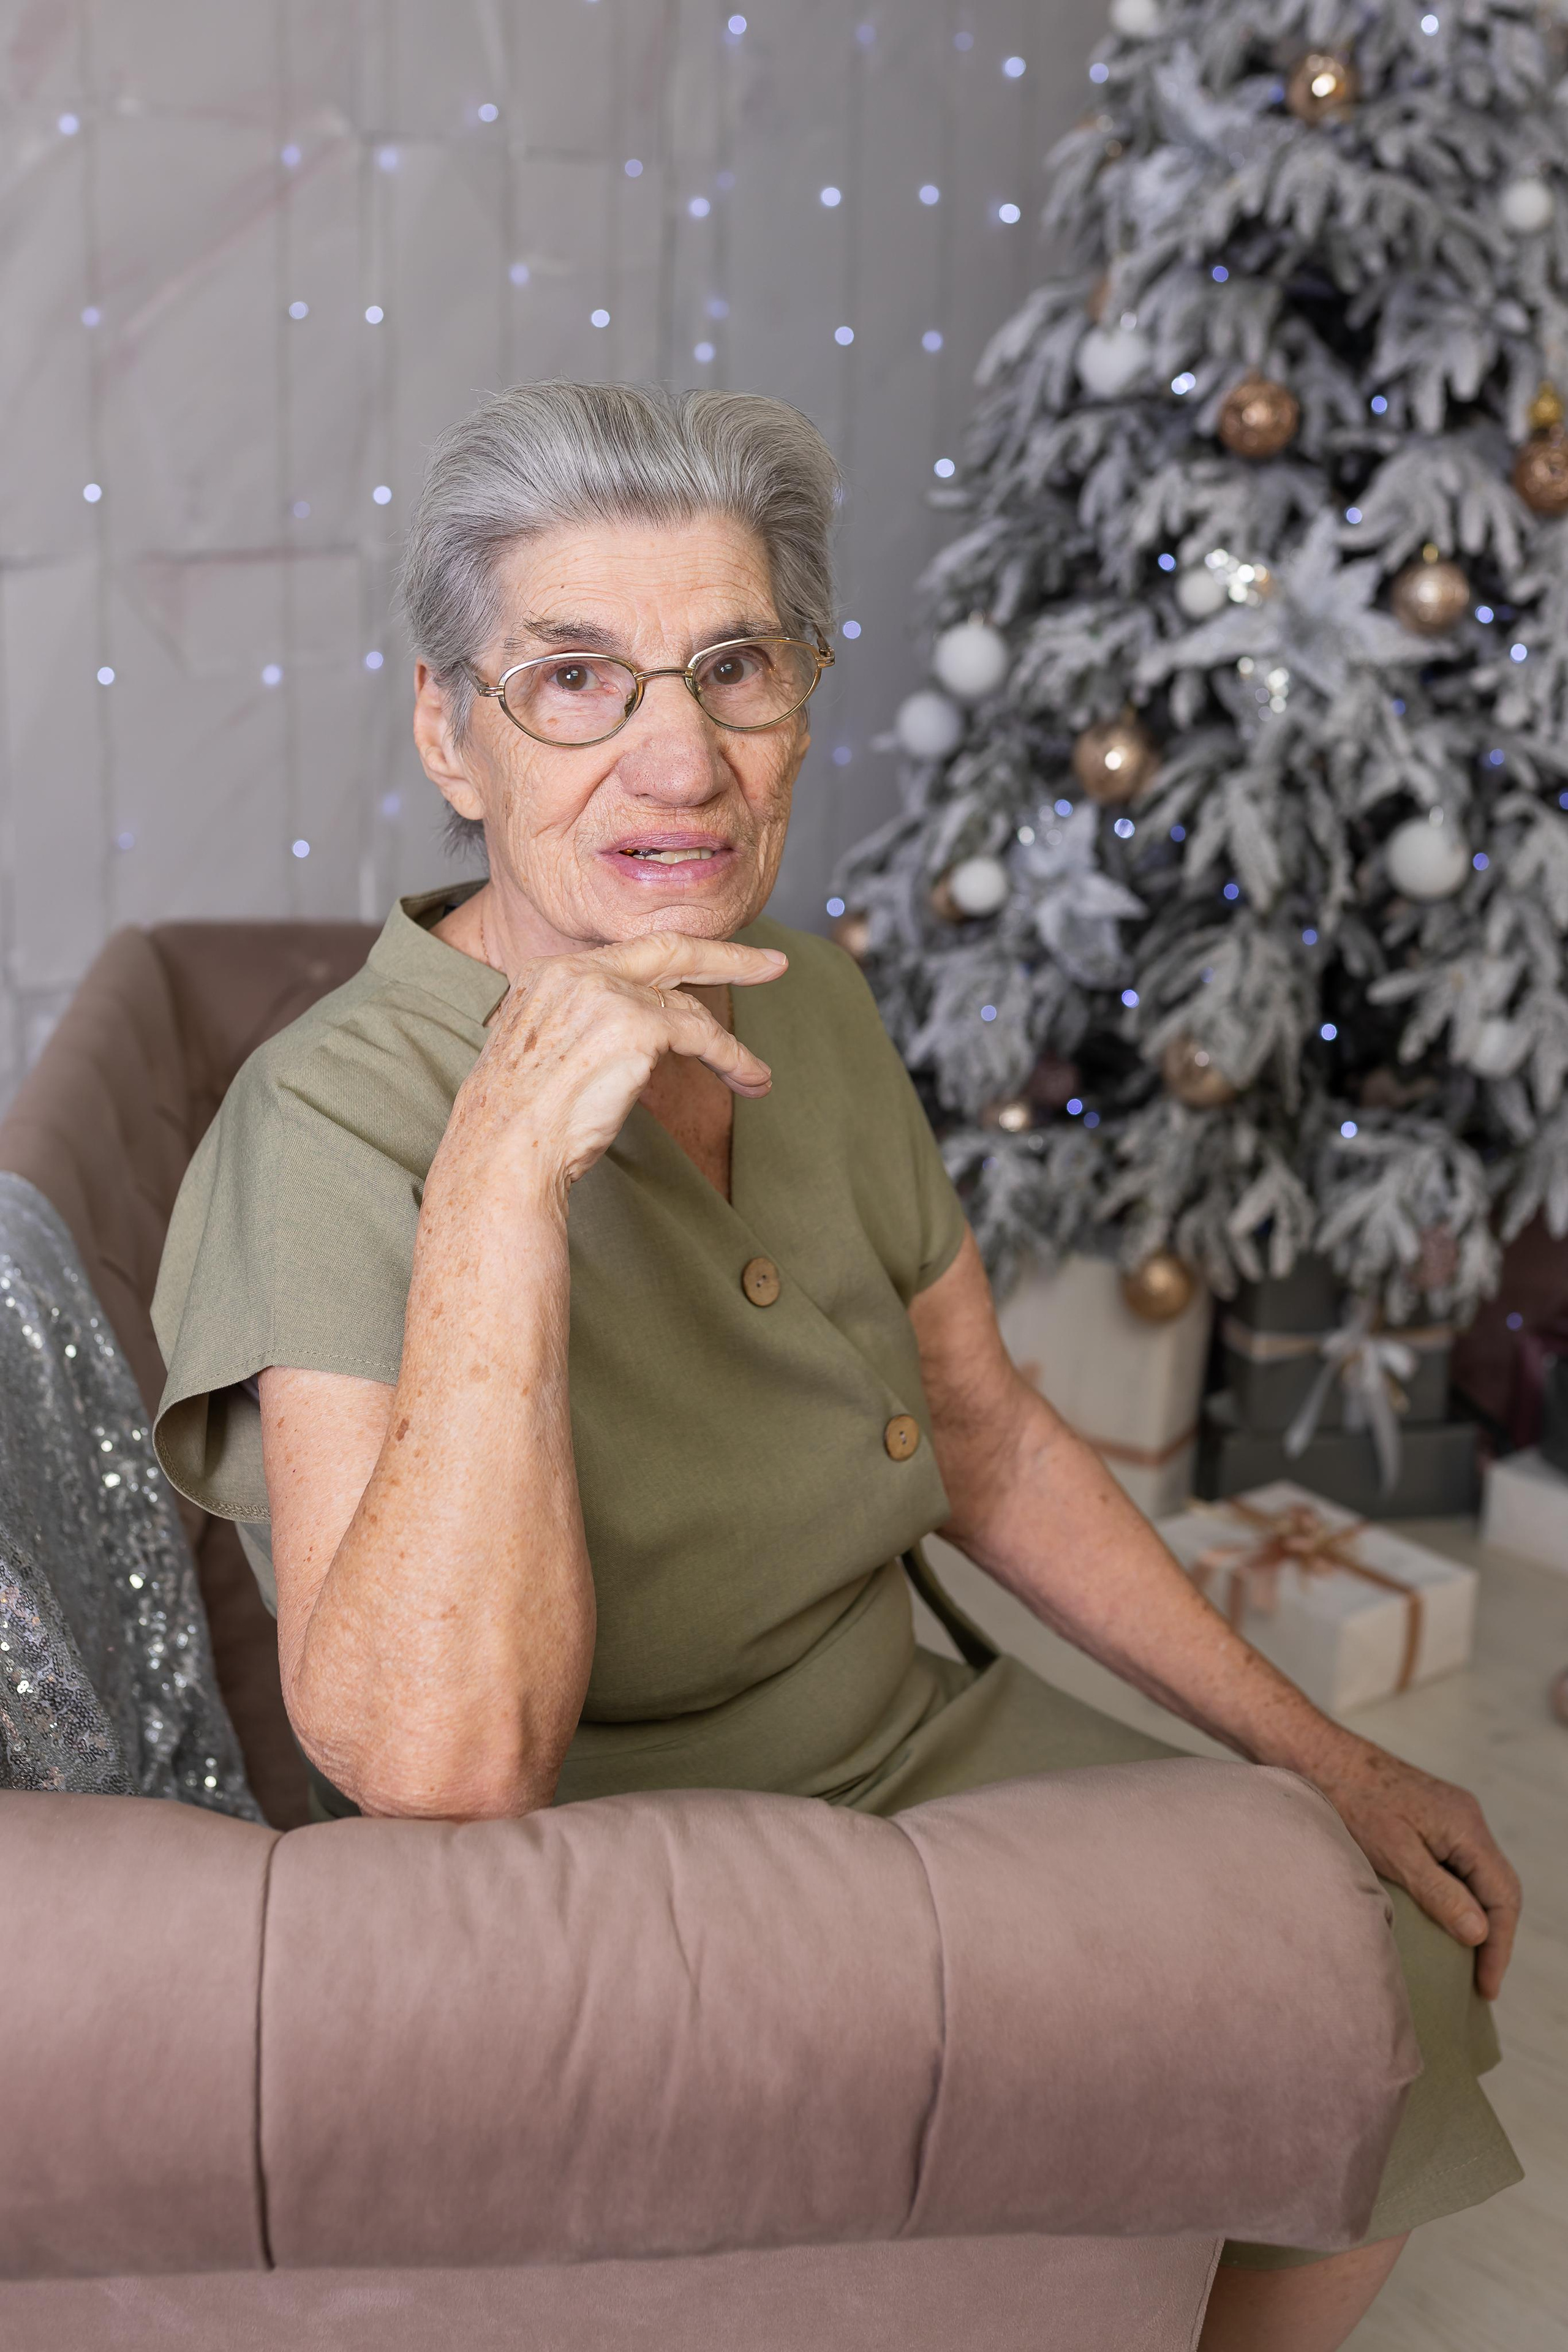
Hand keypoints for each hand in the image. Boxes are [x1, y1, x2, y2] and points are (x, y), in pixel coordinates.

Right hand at [437, 929, 786, 1194]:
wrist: (501, 1152)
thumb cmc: (517, 1125)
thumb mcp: (545, 1055)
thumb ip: (584, 1029)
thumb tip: (638, 1039)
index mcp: (547, 974)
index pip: (626, 958)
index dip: (674, 962)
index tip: (708, 965)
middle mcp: (575, 972)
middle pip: (668, 951)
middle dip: (728, 958)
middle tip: (771, 966)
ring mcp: (606, 994)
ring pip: (689, 1009)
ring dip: (729, 1047)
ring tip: (757, 1076)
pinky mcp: (636, 1026)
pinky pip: (703, 1036)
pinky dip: (734, 1059)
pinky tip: (751, 1078)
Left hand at [1309, 1736, 1520, 1998]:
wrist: (1315, 1755)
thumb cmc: (1349, 1799)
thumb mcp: (1394, 1853)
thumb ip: (1439, 1893)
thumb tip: (1480, 1933)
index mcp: (1465, 1826)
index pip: (1503, 1894)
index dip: (1500, 1945)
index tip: (1486, 1987)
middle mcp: (1465, 1819)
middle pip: (1497, 1886)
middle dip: (1493, 1936)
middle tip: (1480, 1983)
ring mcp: (1447, 1817)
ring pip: (1477, 1876)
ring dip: (1476, 1918)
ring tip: (1465, 1963)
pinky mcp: (1426, 1819)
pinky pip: (1455, 1864)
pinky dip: (1456, 1896)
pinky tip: (1442, 1921)